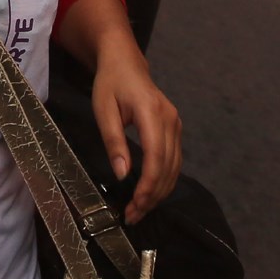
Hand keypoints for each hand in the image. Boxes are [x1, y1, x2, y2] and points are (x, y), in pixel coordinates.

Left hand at [91, 48, 181, 223]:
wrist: (125, 62)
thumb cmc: (110, 83)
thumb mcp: (104, 110)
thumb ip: (113, 141)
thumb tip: (122, 174)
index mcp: (152, 113)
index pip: (156, 156)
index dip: (149, 184)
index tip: (136, 204)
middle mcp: (170, 120)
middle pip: (168, 166)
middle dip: (152, 195)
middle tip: (133, 215)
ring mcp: (175, 124)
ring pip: (174, 167)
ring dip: (159, 192)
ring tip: (139, 210)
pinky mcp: (174, 129)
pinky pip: (173, 160)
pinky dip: (163, 180)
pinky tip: (149, 193)